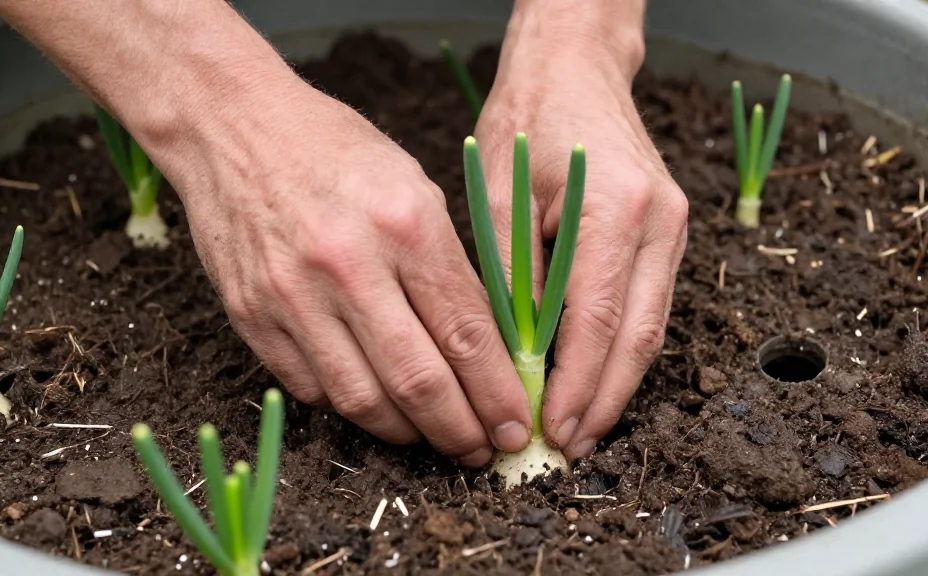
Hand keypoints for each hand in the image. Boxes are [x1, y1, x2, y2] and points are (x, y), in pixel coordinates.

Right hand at [168, 79, 532, 465]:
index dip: (498, 392)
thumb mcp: (414, 188)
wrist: (233, 130)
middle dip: (461, 429)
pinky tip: (378, 409)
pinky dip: (352, 409)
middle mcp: (349, 264)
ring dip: (408, 433)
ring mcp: (293, 295)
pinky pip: (311, 388)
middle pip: (418, 379)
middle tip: (484, 449)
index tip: (516, 422)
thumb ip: (448, 267)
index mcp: (405, 224)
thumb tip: (482, 349)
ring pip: (363, 398)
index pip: (466, 332)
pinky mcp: (252, 316)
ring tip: (435, 438)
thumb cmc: (336, 152)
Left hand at [475, 20, 688, 459]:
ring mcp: (672, 226)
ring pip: (652, 328)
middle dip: (603, 399)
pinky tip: (599, 380)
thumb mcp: (499, 195)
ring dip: (619, 384)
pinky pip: (651, 306)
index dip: (575, 382)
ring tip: (585, 428)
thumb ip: (510, 278)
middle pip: (637, 336)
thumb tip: (516, 360)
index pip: (597, 319)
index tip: (550, 426)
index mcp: (615, 206)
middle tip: (571, 445)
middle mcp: (657, 220)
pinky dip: (626, 350)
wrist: (575, 69)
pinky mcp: (669, 233)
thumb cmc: (528, 121)